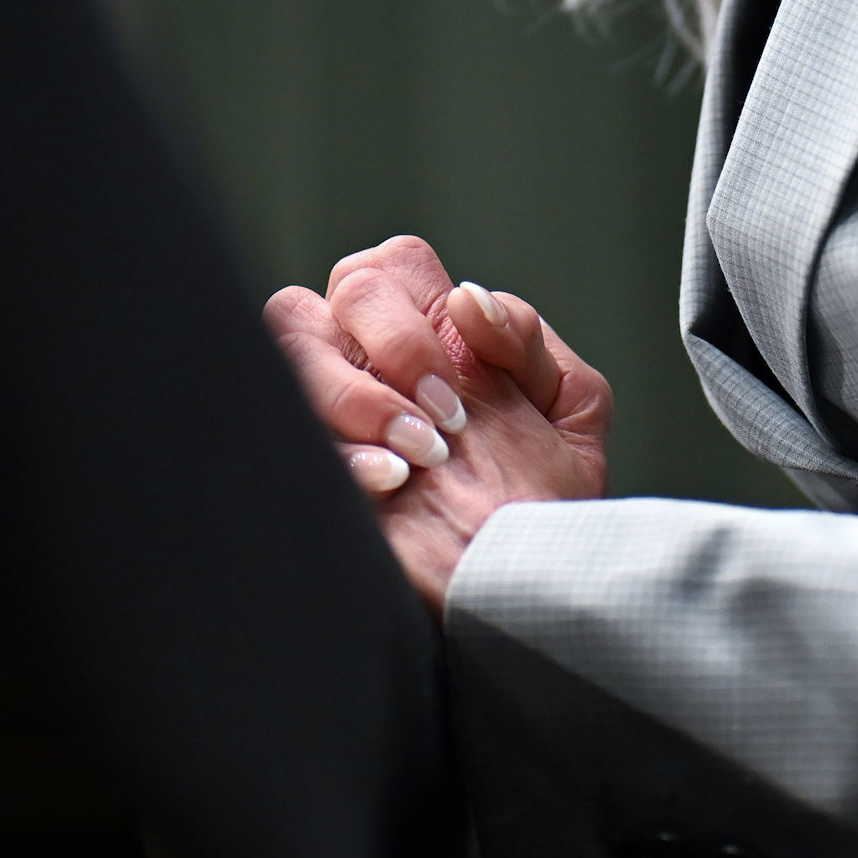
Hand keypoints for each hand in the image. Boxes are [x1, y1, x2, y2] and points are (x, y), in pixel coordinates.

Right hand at [265, 233, 610, 610]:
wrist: (528, 591)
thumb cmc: (550, 499)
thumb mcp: (570, 407)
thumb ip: (525, 337)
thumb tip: (467, 298)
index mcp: (430, 338)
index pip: (391, 266)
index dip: (416, 304)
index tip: (462, 377)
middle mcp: (371, 368)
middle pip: (339, 293)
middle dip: (393, 346)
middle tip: (445, 419)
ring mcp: (334, 418)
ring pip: (289, 342)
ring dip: (354, 393)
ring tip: (421, 455)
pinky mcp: (314, 473)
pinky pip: (287, 432)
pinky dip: (342, 454)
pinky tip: (393, 484)